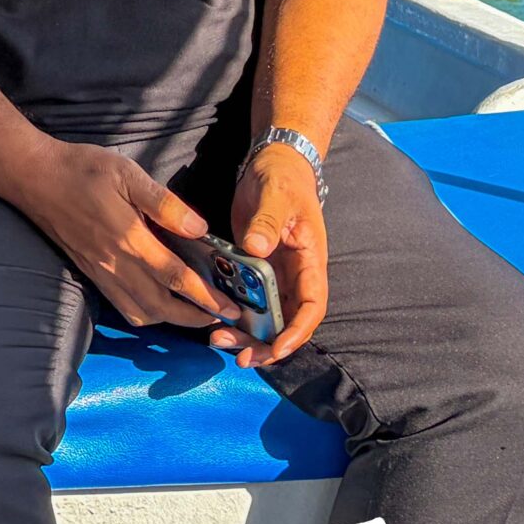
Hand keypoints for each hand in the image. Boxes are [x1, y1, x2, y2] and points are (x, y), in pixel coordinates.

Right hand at [13, 139, 237, 330]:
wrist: (33, 177)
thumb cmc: (81, 169)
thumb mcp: (127, 173)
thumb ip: (164, 203)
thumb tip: (199, 228)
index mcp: (129, 239)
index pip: (176, 278)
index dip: (207, 296)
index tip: (231, 306)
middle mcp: (115, 264)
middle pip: (162, 306)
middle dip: (195, 317)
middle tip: (221, 316)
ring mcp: (100, 272)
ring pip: (141, 312)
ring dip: (171, 319)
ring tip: (193, 312)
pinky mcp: (90, 272)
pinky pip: (121, 305)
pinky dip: (145, 313)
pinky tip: (157, 302)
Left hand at [218, 144, 328, 367]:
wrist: (274, 164)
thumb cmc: (282, 179)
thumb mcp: (276, 196)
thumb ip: (267, 221)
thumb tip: (256, 248)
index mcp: (309, 262)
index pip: (311, 306)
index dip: (297, 332)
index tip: (278, 348)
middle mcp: (295, 274)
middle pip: (287, 321)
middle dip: (267, 345)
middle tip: (241, 358)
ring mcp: (275, 274)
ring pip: (266, 316)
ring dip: (248, 335)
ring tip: (220, 343)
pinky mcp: (256, 268)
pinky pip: (248, 299)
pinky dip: (234, 313)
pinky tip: (213, 320)